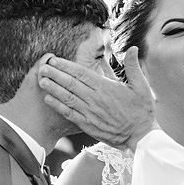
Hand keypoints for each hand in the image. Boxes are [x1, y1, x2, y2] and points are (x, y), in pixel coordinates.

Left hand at [38, 49, 157, 150]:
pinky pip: (69, 113)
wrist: (140, 136)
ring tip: (41, 80)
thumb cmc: (141, 111)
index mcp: (106, 87)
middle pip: (70, 84)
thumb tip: (133, 48)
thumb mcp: (142, 86)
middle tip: (42, 67)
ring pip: (67, 98)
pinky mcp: (87, 125)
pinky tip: (48, 99)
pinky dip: (58, 106)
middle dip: (55, 74)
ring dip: (53, 88)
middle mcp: (95, 99)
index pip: (81, 73)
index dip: (66, 66)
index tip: (54, 60)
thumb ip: (134, 67)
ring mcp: (90, 113)